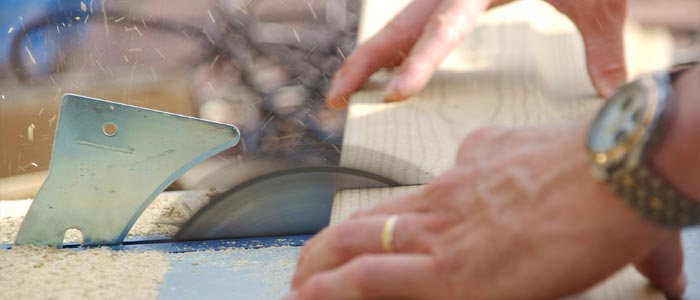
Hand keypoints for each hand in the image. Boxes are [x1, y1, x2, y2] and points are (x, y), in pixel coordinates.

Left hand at [287, 122, 685, 299]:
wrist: (609, 173)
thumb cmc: (589, 167)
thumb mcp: (528, 146)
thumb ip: (499, 150)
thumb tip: (486, 146)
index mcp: (463, 177)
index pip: (404, 201)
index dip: (377, 223)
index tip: (366, 237)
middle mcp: (441, 202)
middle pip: (367, 219)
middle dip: (330, 245)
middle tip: (310, 263)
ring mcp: (440, 236)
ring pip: (356, 245)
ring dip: (320, 267)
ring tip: (298, 286)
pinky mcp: (449, 272)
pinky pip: (371, 278)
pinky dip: (333, 289)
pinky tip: (310, 298)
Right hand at [326, 0, 627, 109]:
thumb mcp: (596, 0)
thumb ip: (602, 46)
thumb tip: (617, 95)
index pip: (443, 29)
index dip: (418, 65)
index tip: (395, 95)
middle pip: (398, 28)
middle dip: (363, 64)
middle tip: (335, 100)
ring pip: (398, 26)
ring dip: (369, 59)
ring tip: (343, 93)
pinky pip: (413, 26)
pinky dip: (392, 51)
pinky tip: (382, 73)